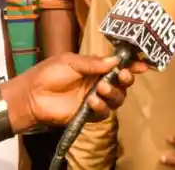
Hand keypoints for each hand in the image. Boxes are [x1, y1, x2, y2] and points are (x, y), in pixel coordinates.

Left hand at [15, 53, 146, 129]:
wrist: (32, 95)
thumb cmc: (48, 74)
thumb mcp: (70, 61)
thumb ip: (92, 62)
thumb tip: (115, 60)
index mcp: (94, 67)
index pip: (117, 66)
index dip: (131, 65)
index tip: (142, 65)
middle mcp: (98, 83)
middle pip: (122, 83)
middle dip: (126, 79)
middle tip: (122, 76)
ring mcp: (95, 99)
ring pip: (117, 98)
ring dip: (113, 93)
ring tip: (100, 88)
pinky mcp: (89, 114)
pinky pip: (104, 112)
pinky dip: (101, 106)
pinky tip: (91, 102)